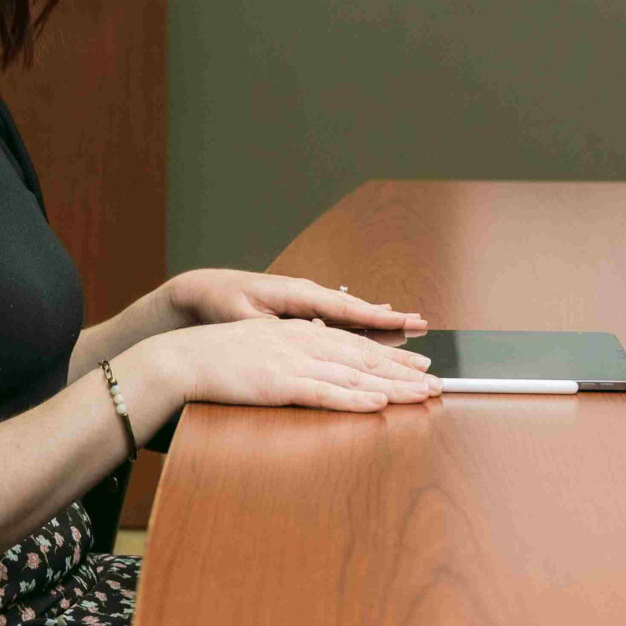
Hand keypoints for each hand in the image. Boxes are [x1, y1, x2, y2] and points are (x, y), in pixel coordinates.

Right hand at [143, 317, 440, 412]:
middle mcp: (304, 341)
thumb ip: (291, 347)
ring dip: (392, 386)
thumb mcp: (261, 342)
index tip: (417, 364)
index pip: (355, 344)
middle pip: (365, 358)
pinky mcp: (282, 384)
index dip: (390, 355)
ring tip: (423, 394)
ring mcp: (295, 362)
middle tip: (436, 380)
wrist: (185, 358)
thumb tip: (315, 354)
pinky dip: (356, 399)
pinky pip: (327, 394)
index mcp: (300, 332)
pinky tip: (379, 404)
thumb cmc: (218, 355)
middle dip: (403, 370)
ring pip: (355, 376)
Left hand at [165, 268, 426, 337]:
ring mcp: (307, 299)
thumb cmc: (222, 303)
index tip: (403, 320)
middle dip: (389, 316)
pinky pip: (339, 315)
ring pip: (350, 311)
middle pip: (356, 307)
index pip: (345, 307)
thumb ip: (276, 327)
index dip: (375, 316)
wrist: (204, 291)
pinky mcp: (302, 308)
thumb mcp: (244, 319)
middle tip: (422, 323)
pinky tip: (377, 319)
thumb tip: (304, 334)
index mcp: (298, 293)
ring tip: (409, 323)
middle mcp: (308, 293)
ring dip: (379, 318)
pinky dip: (361, 318)